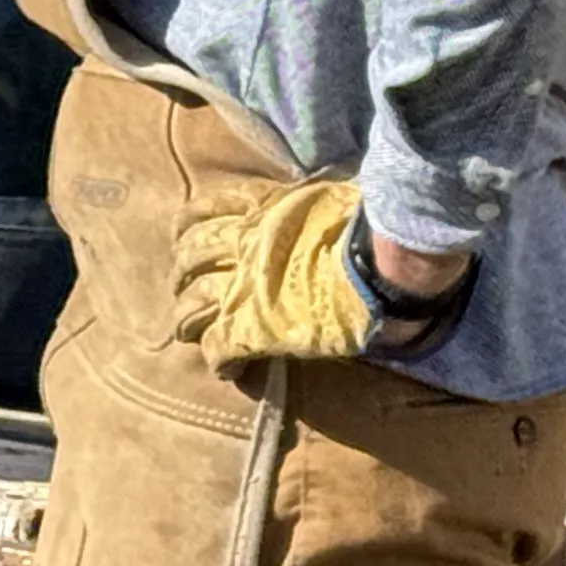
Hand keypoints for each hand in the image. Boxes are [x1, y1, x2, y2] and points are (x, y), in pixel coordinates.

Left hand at [171, 177, 462, 366]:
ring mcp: (242, 288)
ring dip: (187, 317)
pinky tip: (225, 368)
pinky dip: (217, 359)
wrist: (383, 263)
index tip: (186, 236)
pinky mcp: (252, 328)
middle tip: (184, 285)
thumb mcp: (330, 196)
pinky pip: (219, 346)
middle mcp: (242, 246)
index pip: (204, 210)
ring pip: (192, 302)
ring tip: (189, 329)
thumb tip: (317, 203)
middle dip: (183, 272)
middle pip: (190, 257)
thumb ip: (308, 203)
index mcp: (261, 211)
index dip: (190, 226)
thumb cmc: (371, 224)